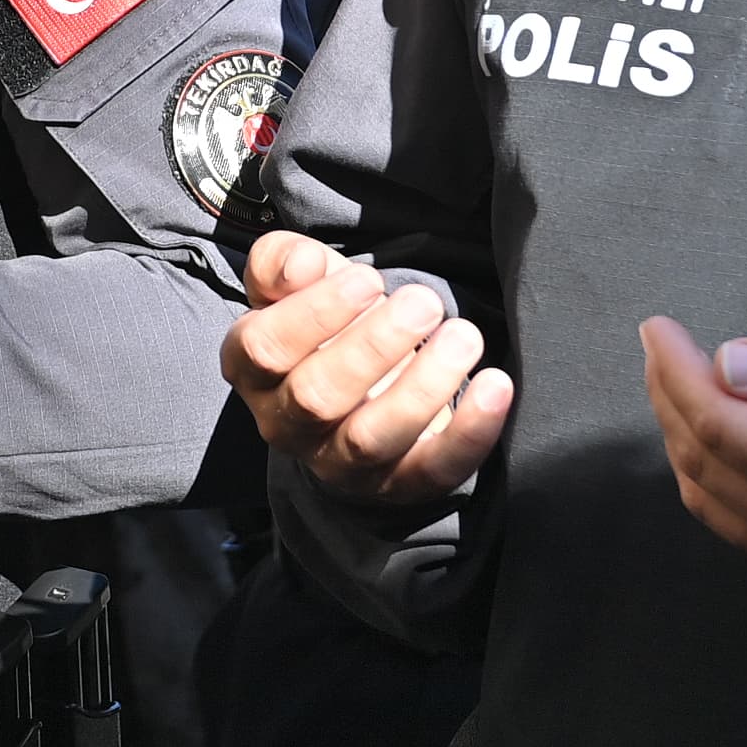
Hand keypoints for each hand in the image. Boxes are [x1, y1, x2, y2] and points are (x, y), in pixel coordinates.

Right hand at [222, 230, 513, 507]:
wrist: (361, 393)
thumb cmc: (329, 325)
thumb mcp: (299, 284)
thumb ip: (284, 261)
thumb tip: (302, 266)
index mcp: (252, 372)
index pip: (264, 349)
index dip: (314, 314)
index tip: (368, 279)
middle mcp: (286, 425)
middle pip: (317, 396)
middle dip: (374, 346)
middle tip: (425, 302)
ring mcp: (341, 463)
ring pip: (372, 437)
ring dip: (423, 385)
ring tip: (463, 335)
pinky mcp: (398, 485)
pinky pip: (432, 468)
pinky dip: (469, 431)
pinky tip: (495, 385)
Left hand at [640, 317, 746, 595]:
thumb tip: (726, 363)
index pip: (723, 427)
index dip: (677, 371)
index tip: (656, 325)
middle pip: (706, 462)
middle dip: (671, 395)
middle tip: (661, 341)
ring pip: (711, 497)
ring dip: (684, 433)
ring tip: (679, 373)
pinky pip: (739, 523)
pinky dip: (711, 471)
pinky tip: (714, 426)